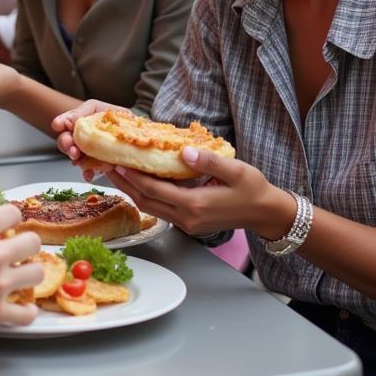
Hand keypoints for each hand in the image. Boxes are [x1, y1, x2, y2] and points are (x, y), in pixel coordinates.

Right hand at [0, 204, 42, 342]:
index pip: (12, 212)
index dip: (11, 219)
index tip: (10, 227)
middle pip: (33, 241)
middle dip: (27, 246)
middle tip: (19, 253)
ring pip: (37, 273)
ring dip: (30, 275)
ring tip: (21, 278)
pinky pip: (27, 313)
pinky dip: (26, 312)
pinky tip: (22, 307)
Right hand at [52, 99, 125, 180]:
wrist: (135, 134)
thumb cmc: (116, 118)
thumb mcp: (100, 108)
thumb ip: (84, 111)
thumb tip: (72, 120)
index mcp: (78, 123)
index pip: (64, 122)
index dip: (60, 123)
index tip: (58, 125)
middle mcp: (79, 138)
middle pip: (65, 141)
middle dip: (65, 142)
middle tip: (69, 144)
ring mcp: (87, 152)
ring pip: (74, 156)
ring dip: (74, 157)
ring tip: (77, 157)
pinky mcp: (97, 165)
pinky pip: (88, 171)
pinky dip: (87, 173)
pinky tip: (89, 174)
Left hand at [102, 146, 292, 238]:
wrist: (266, 214)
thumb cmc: (254, 190)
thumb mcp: (236, 170)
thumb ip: (209, 161)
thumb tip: (184, 152)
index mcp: (196, 205)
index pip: (154, 191)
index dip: (133, 177)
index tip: (117, 162)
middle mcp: (187, 218)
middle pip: (146, 202)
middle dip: (125, 185)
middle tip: (108, 166)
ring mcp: (188, 223)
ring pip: (152, 208)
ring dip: (133, 191)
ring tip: (119, 172)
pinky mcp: (190, 223)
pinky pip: (162, 210)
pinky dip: (148, 196)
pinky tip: (142, 182)